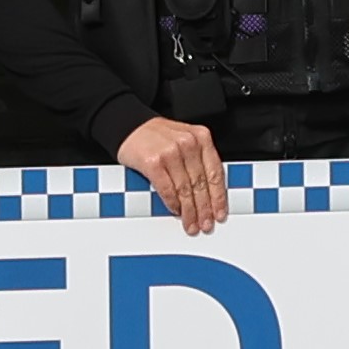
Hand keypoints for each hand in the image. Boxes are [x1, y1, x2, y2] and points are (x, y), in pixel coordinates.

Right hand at [117, 114, 226, 234]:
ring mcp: (170, 152)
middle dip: (204, 209)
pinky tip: (175, 210)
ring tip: (191, 223)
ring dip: (189, 211)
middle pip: (201, 184)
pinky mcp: (153, 162)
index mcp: (200, 137)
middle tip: (206, 223)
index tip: (220, 213)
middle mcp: (188, 143)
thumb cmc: (156, 135)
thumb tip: (209, 194)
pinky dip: (172, 203)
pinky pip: (167, 189)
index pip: (215, 173)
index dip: (219, 197)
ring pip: (185, 190)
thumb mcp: (185, 140)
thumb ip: (199, 161)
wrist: (129, 125)